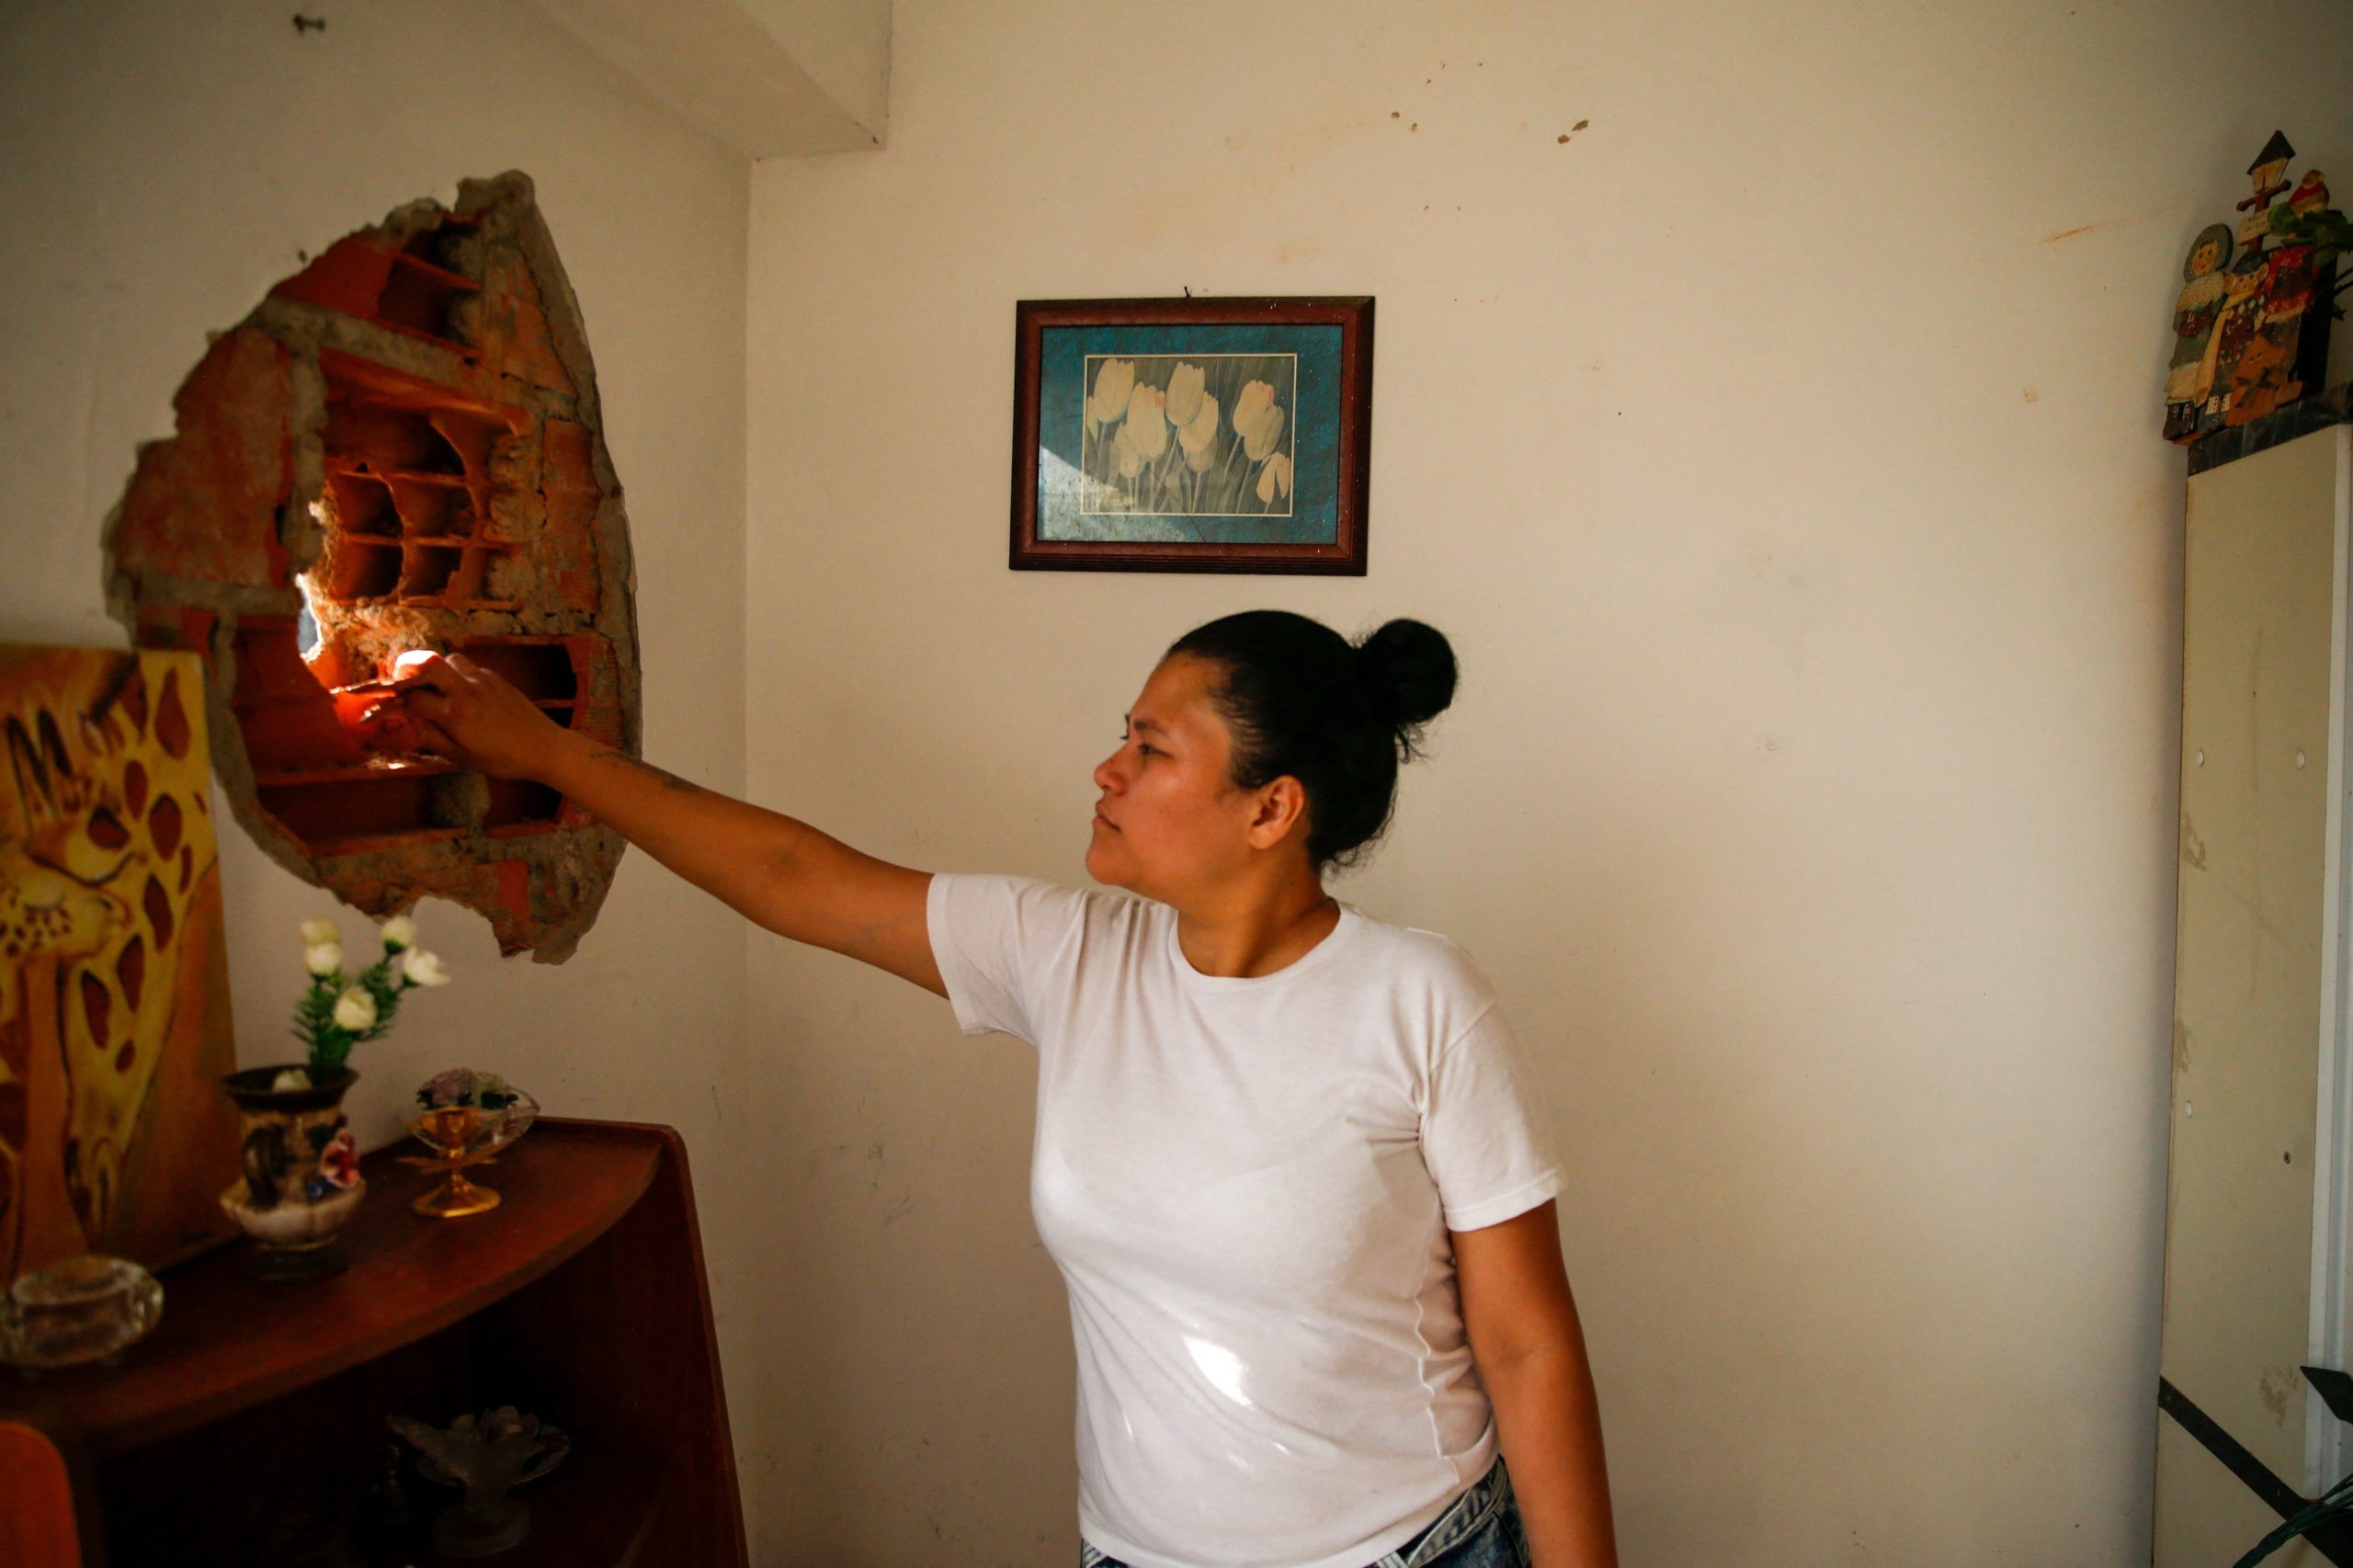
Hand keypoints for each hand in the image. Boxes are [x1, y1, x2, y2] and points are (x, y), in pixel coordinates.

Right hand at [393, 652, 572, 780]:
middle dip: (407, 667)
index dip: (395, 702)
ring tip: (433, 685)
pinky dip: (458, 673)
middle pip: (427, 662)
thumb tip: (408, 725)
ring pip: (450, 659)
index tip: (389, 706)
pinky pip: (470, 667)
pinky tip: (460, 690)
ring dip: (436, 668)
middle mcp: (467, 691)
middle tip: (400, 678)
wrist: (544, 748)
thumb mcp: (462, 757)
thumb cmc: (503, 759)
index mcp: (455, 714)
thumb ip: (432, 739)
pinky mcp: (497, 678)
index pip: (413, 699)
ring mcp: (484, 680)